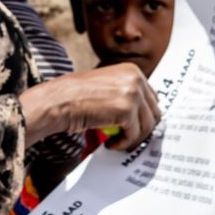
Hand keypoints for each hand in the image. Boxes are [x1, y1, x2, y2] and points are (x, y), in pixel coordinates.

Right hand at [19, 63, 159, 150]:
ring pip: (147, 126)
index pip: (152, 98)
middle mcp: (136, 79)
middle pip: (154, 113)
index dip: (144, 117)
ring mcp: (133, 94)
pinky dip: (123, 143)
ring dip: (132, 139)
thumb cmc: (77, 96)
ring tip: (116, 142)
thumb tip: (144, 115)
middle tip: (128, 139)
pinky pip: (133, 135)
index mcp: (132, 71)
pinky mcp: (127, 110)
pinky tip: (110, 143)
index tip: (135, 129)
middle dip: (143, 130)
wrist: (60, 100)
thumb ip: (126, 94)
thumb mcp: (107, 86)